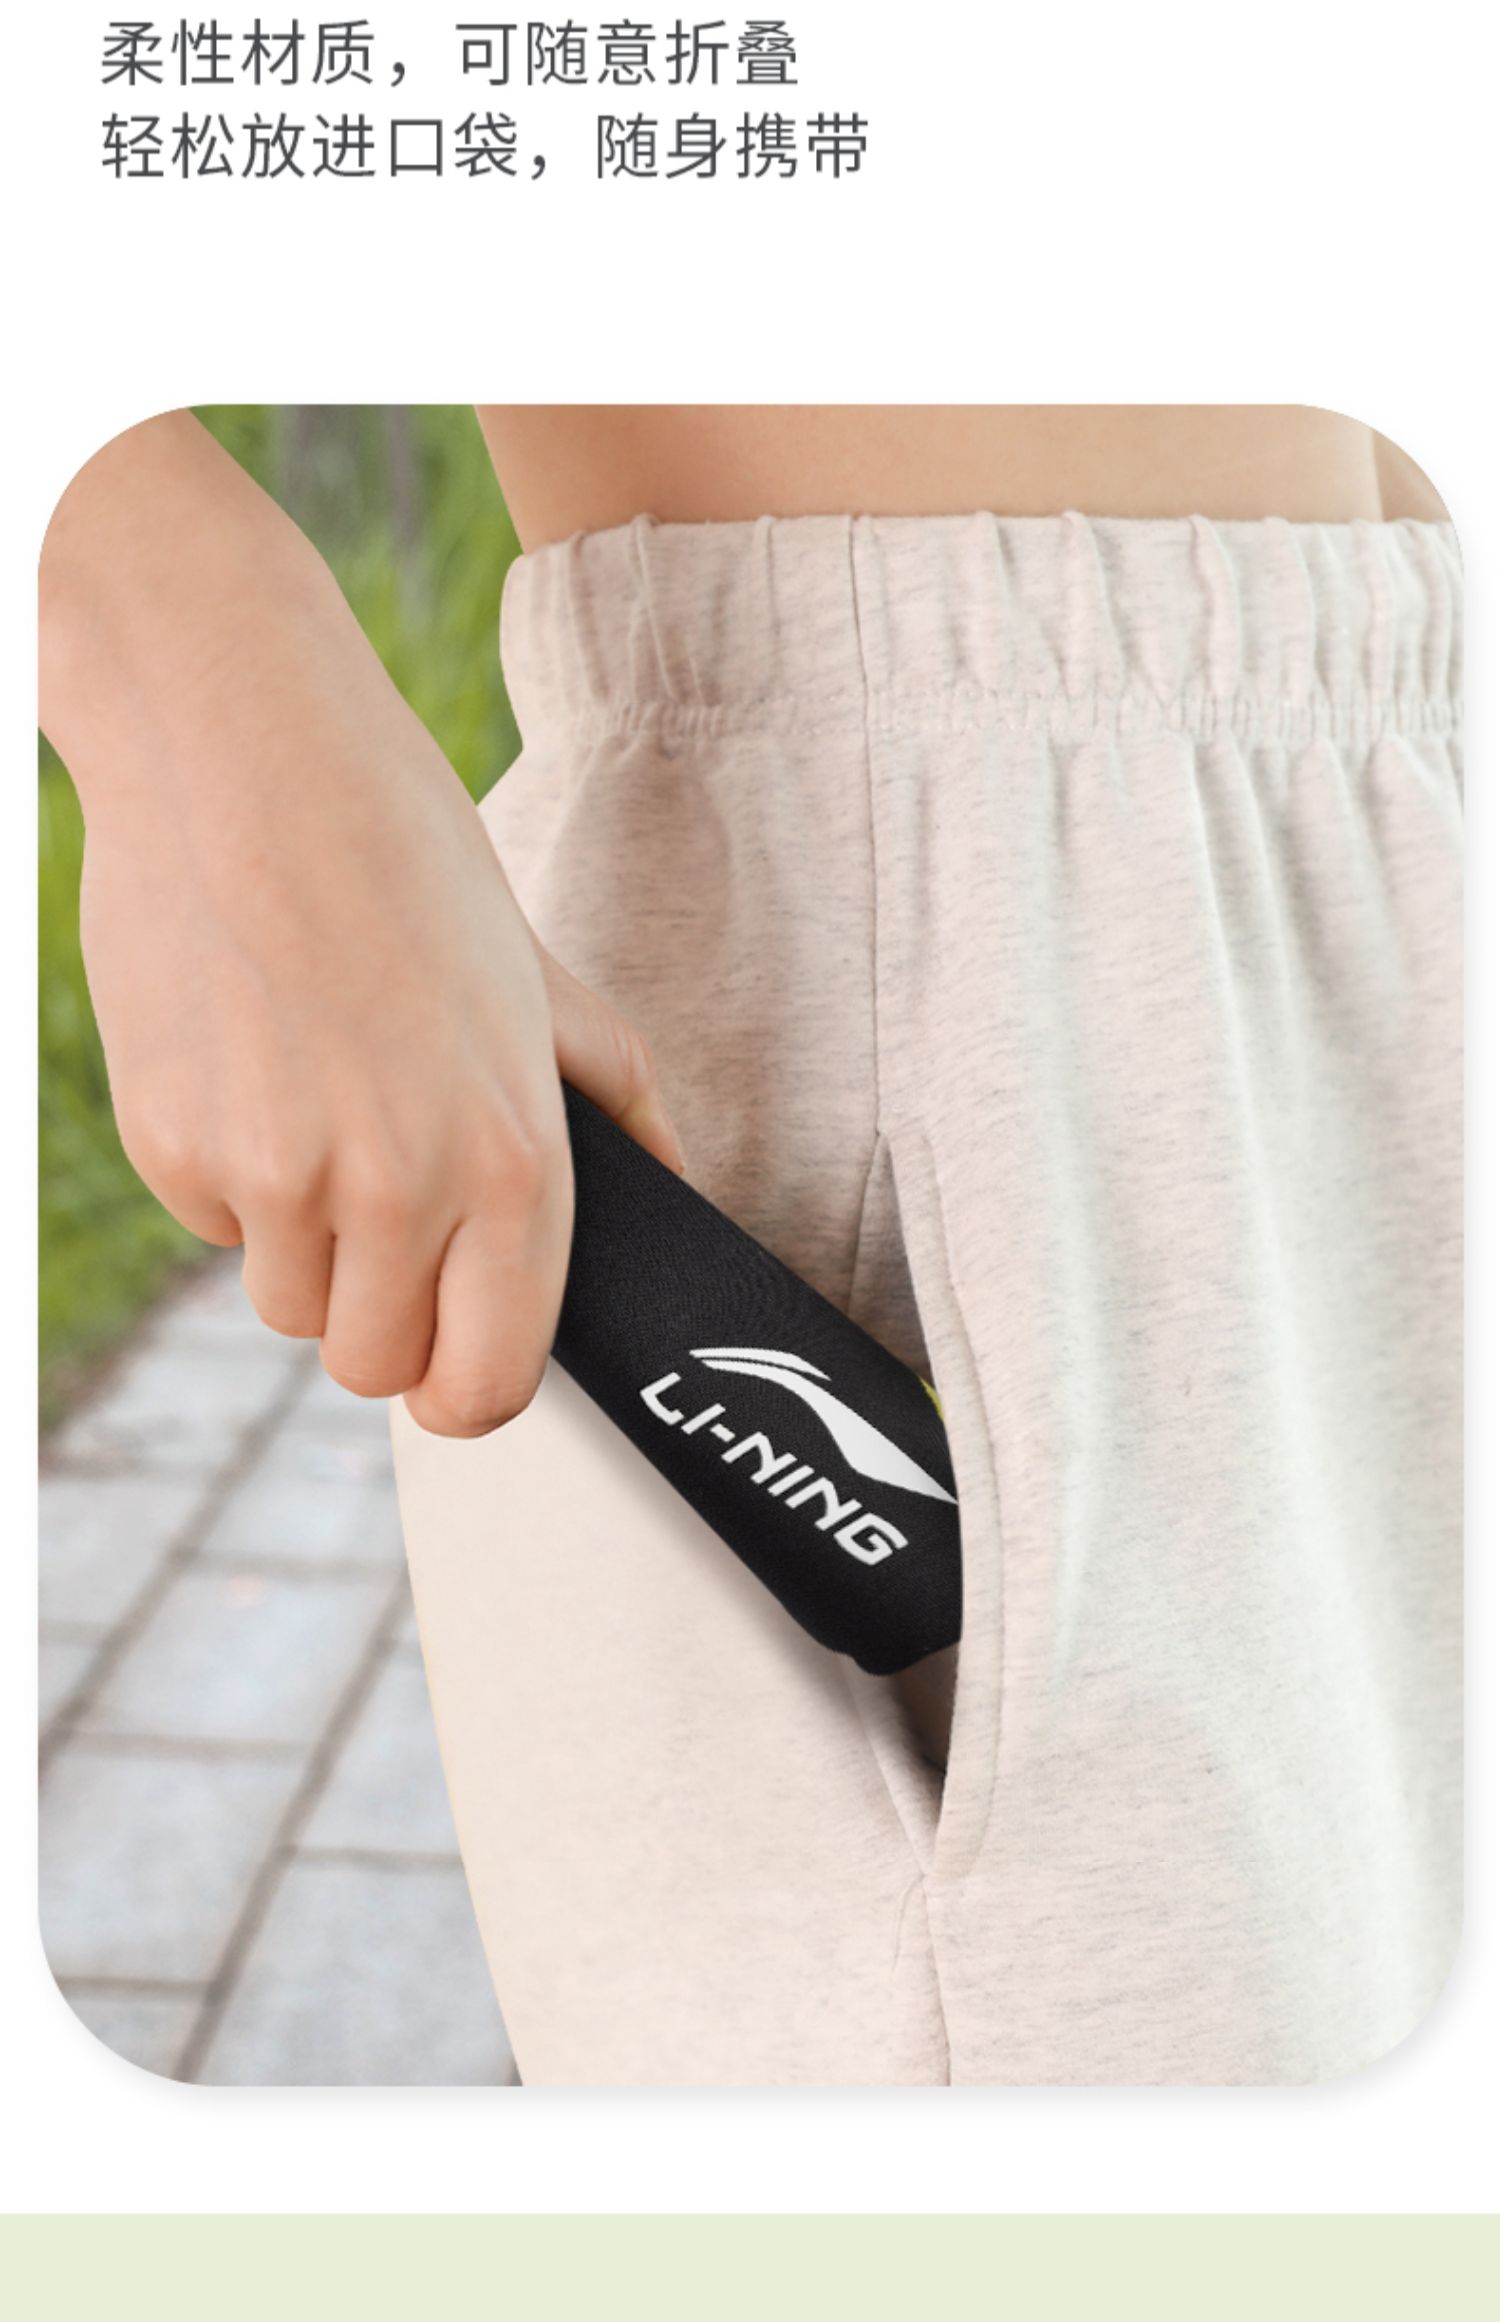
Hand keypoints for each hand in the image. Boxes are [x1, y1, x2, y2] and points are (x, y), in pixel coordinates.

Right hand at [43, 412, 682, 1438]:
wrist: (243, 749)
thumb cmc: (405, 854)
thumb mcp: (539, 977)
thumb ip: (613, 1099)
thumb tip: (676, 1184)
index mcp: (512, 1160)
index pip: (488, 1384)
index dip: (467, 1393)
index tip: (452, 1366)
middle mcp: (400, 1191)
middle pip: (376, 1370)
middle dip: (380, 1319)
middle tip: (384, 1216)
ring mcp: (276, 1177)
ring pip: (290, 1306)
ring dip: (305, 1245)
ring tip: (319, 1107)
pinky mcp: (173, 1150)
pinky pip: (213, 1227)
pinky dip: (228, 1176)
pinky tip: (251, 1065)